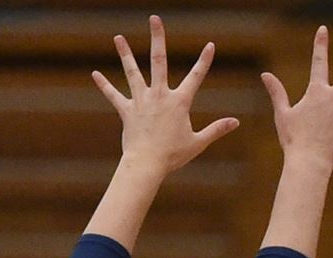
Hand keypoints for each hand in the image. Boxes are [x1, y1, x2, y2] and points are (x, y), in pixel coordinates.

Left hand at [94, 16, 238, 177]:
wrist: (147, 164)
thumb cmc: (173, 155)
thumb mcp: (199, 142)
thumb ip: (217, 129)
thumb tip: (236, 122)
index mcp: (179, 102)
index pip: (196, 77)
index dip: (204, 61)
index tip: (210, 45)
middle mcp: (160, 95)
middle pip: (159, 61)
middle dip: (158, 38)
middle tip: (155, 19)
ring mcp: (141, 101)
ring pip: (132, 72)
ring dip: (125, 54)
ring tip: (118, 37)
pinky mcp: (127, 110)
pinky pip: (113, 95)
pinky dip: (104, 85)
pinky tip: (95, 73)